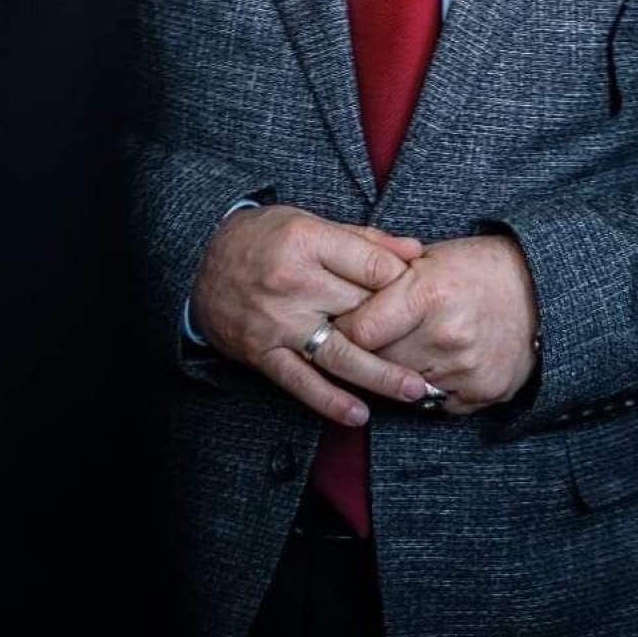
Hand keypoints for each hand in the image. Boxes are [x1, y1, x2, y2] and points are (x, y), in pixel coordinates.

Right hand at [188, 204, 433, 424]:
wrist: (199, 263)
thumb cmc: (263, 238)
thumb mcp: (310, 222)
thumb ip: (364, 240)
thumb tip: (415, 250)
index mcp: (307, 241)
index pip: (372, 265)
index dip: (402, 280)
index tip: (421, 291)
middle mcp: (294, 283)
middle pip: (362, 311)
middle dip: (401, 330)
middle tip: (438, 348)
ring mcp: (278, 323)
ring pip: (338, 353)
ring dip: (380, 375)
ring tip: (416, 390)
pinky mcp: (262, 354)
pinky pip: (300, 382)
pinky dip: (329, 401)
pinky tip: (359, 414)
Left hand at [333, 234, 538, 414]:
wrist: (542, 291)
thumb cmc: (477, 268)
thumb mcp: (429, 256)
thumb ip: (383, 276)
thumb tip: (336, 293)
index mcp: (429, 292)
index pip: (360, 330)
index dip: (346, 327)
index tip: (342, 324)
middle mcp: (446, 335)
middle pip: (378, 360)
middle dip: (370, 350)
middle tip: (374, 336)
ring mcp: (466, 369)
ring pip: (404, 383)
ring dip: (401, 369)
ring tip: (414, 342)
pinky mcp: (482, 393)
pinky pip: (434, 401)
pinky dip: (431, 385)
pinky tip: (441, 359)